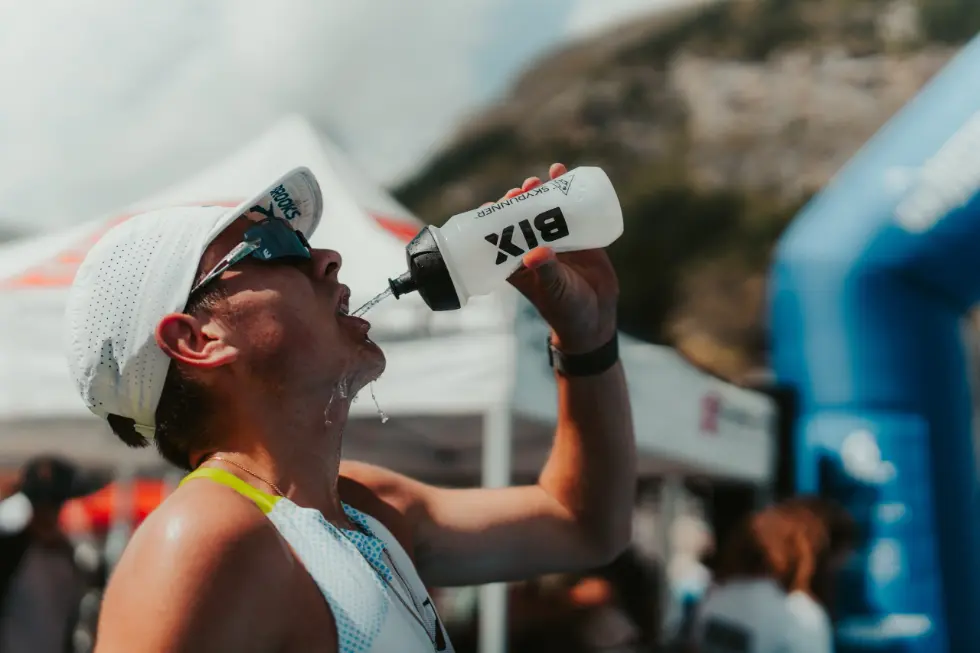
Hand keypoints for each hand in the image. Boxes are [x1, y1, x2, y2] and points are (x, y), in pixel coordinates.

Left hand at [483, 163, 619, 353]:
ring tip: (538, 180)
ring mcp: (556, 241)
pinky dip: (565, 190)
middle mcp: (534, 248)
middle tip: (522, 189)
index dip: (495, 218)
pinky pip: (570, 209)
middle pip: (521, 217)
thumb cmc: (567, 310)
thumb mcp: (554, 291)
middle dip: (519, 200)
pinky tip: (560, 172)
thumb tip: (535, 254)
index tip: (494, 204)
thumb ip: (546, 271)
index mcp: (517, 263)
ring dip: (539, 191)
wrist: (597, 317)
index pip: (500, 236)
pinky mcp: (578, 236)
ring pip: (544, 209)